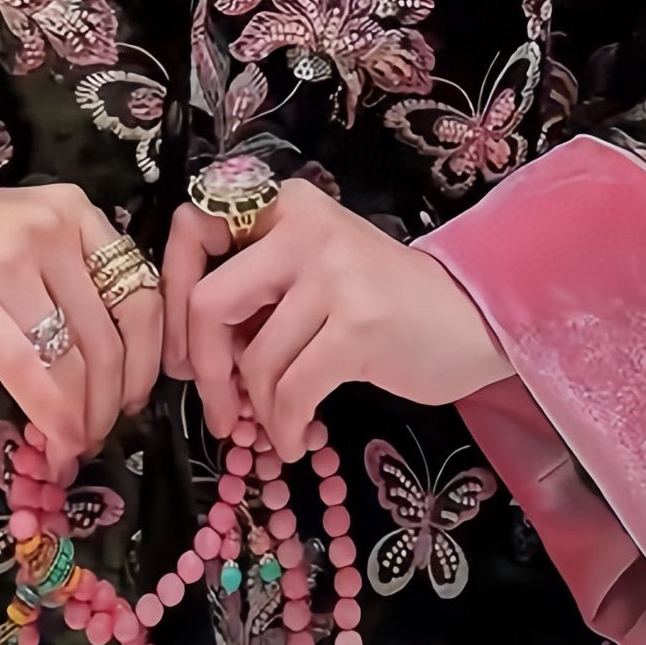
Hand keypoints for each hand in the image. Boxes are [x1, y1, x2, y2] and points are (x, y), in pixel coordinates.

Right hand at [0, 150, 160, 472]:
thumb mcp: (20, 240)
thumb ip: (63, 281)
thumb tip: (104, 361)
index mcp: (75, 212)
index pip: (141, 292)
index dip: (147, 356)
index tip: (132, 395)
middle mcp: (55, 229)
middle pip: (114, 332)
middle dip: (113, 398)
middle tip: (99, 432)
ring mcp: (15, 262)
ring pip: (78, 358)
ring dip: (84, 416)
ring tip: (74, 445)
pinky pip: (32, 371)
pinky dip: (52, 417)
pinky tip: (55, 444)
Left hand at [162, 179, 511, 460]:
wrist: (474, 317)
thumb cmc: (383, 302)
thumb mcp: (314, 272)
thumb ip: (258, 289)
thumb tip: (189, 351)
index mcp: (285, 207)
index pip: (192, 230)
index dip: (171, 293)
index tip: (182, 349)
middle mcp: (305, 229)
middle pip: (207, 302)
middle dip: (204, 369)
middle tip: (217, 409)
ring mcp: (333, 277)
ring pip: (253, 359)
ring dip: (257, 410)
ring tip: (276, 426)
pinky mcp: (358, 327)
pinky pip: (292, 390)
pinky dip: (285, 425)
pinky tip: (296, 437)